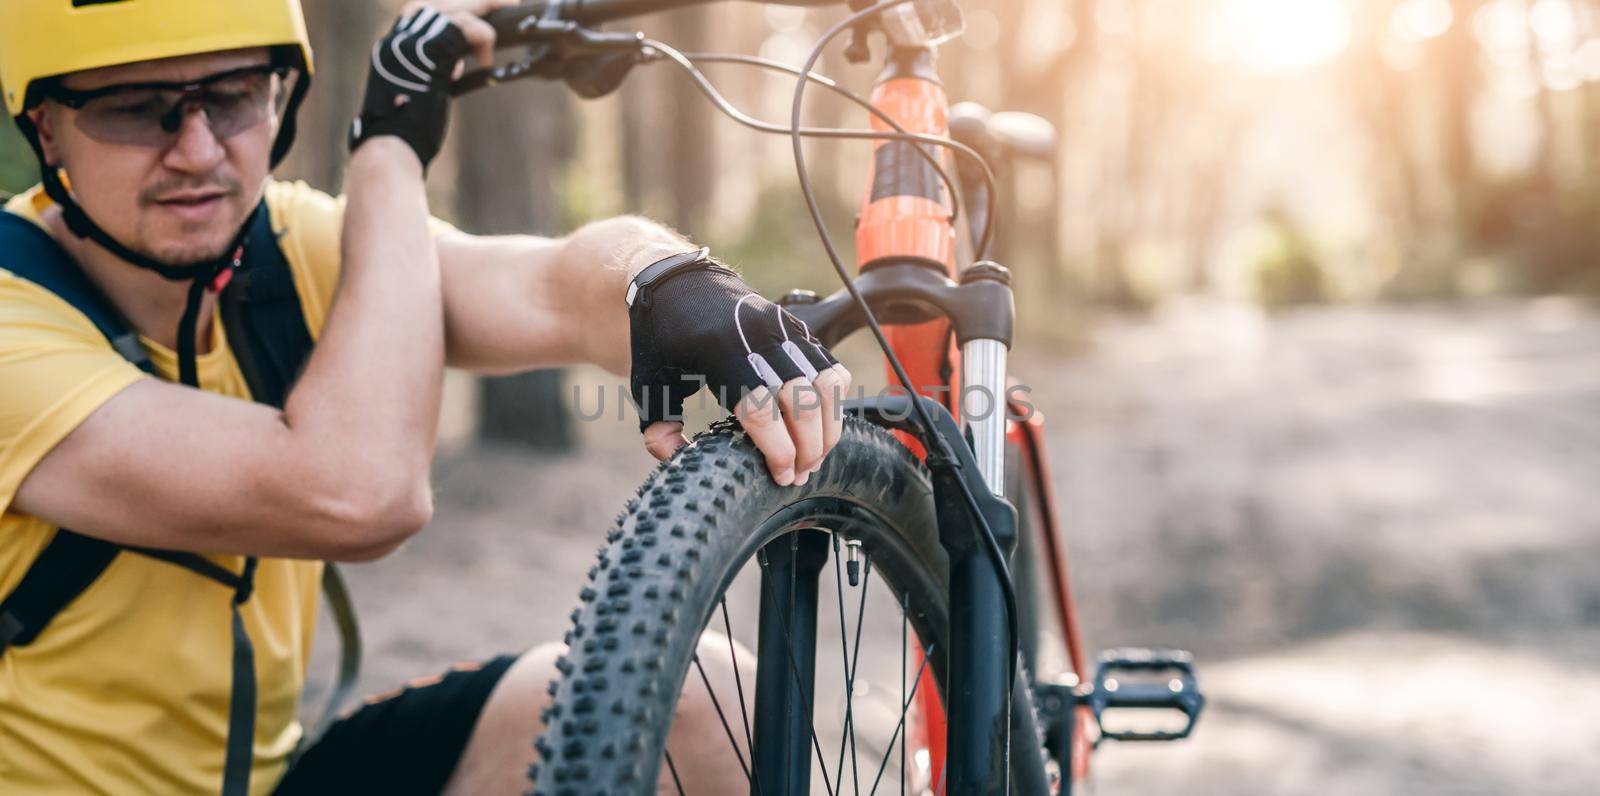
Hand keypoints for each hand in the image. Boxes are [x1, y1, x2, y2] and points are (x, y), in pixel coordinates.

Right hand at [349, 1, 513, 167]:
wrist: (392, 146)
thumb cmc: (406, 134)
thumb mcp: (419, 96)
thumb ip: (433, 75)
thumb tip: (454, 66)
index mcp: (392, 49)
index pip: (421, 13)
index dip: (449, 11)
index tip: (474, 18)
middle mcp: (398, 39)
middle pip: (438, 3)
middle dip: (474, 1)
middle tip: (504, 1)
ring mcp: (411, 41)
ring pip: (454, 8)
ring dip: (485, 9)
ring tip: (509, 11)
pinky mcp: (429, 50)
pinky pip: (466, 27)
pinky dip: (484, 38)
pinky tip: (486, 61)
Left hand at [631, 264, 851, 485]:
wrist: (677, 283)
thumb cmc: (661, 340)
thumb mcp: (648, 385)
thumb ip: (659, 431)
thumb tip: (682, 463)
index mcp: (718, 352)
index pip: (761, 409)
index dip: (778, 449)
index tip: (782, 477)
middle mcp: (757, 337)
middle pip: (802, 401)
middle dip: (808, 447)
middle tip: (800, 475)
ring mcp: (783, 329)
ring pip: (826, 385)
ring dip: (827, 428)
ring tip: (815, 457)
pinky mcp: (798, 328)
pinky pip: (832, 369)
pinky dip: (834, 402)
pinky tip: (821, 425)